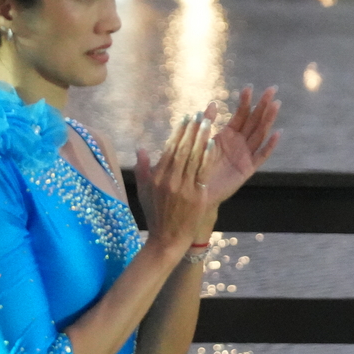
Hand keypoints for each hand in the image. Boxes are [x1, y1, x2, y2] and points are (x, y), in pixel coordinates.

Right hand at [134, 114, 216, 250]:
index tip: (185, 118)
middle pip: (182, 150)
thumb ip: (142, 169)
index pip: (169, 149)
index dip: (178, 132)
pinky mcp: (196, 196)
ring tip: (207, 123)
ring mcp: (183, 188)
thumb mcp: (144, 191)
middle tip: (198, 115)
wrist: (167, 239)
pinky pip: (202, 172)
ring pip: (193, 158)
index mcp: (157, 178)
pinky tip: (212, 144)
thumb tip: (141, 148)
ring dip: (200, 139)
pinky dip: (207, 157)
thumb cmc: (156, 214)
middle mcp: (169, 181)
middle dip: (191, 130)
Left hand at [199, 86, 281, 201]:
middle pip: (254, 121)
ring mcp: (245, 156)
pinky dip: (270, 145)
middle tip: (272, 89)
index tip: (249, 87)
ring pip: (260, 134)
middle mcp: (239, 144)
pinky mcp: (247, 169)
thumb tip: (211, 103)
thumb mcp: (198, 141)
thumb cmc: (195, 166)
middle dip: (263, 105)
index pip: (240, 115)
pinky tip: (277, 133)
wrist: (195, 191)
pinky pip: (261, 156)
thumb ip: (205, 123)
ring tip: (276, 105)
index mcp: (228, 136)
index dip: (246, 102)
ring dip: (268, 120)